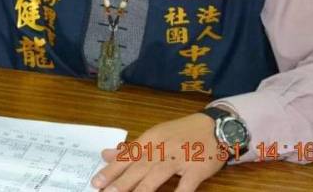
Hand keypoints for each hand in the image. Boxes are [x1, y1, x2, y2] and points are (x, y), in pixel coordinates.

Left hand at [92, 113, 225, 191]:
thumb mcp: (154, 135)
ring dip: (142, 190)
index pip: (127, 156)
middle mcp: (162, 148)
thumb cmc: (181, 133)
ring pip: (157, 175)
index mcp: (150, 139)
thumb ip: (130, 148)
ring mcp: (180, 159)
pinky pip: (186, 185)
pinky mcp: (197, 169)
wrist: (215, 127)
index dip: (111, 170)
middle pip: (139, 167)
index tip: (96, 182)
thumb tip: (105, 154)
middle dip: (121, 182)